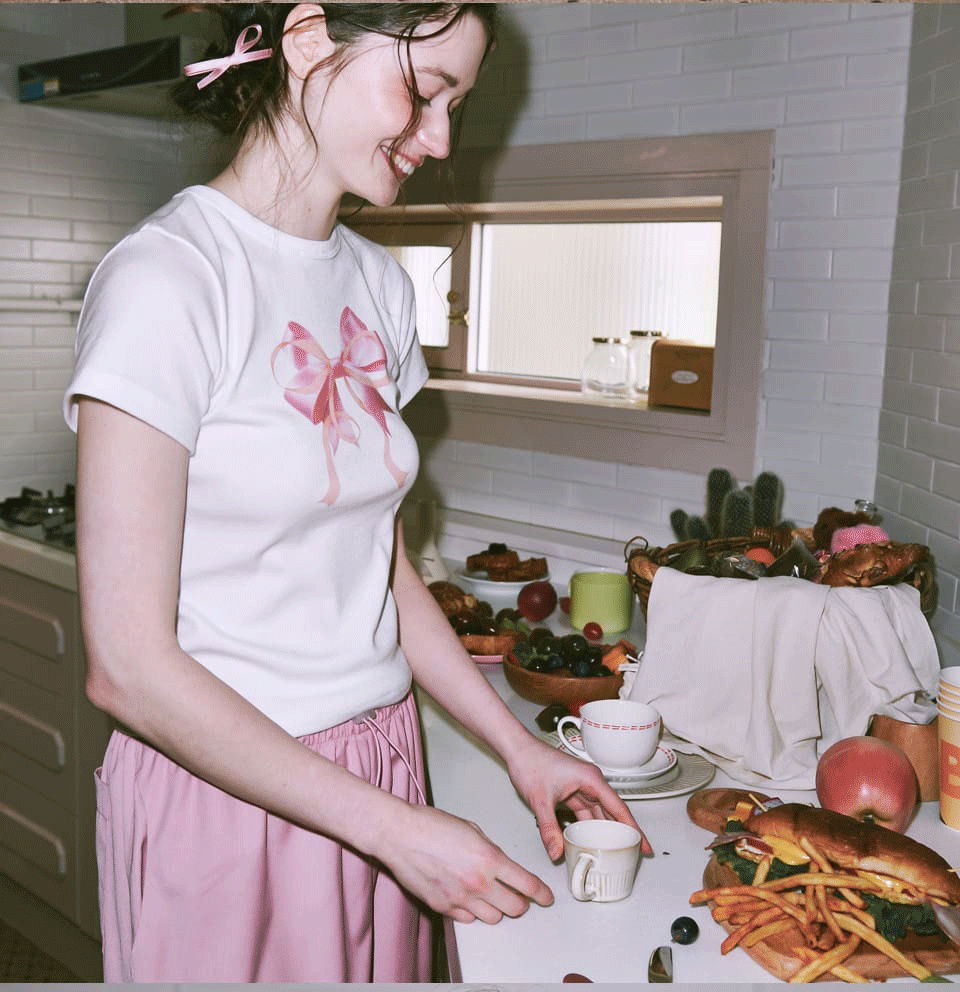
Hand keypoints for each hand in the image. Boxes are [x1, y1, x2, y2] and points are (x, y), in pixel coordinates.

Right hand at [377, 803, 553, 923]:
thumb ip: (490, 850)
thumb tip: (500, 865)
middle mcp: (478, 883)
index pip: (527, 885)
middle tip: (519, 895)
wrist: (400, 834)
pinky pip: (468, 919)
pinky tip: (467, 897)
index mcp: (489, 859)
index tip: (546, 897)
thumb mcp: (472, 829)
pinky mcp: (443, 908)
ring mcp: (460, 899)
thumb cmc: (432, 825)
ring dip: (497, 908)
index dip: (541, 894)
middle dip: (521, 902)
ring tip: (490, 894)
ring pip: (494, 918)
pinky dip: (472, 911)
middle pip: (515, 907)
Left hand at [505, 736, 653, 861]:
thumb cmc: (531, 762)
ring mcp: (580, 786)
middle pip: (612, 811)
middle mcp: (589, 782)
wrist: (517, 750)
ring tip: (613, 850)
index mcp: (590, 779)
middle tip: (634, 852)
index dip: (633, 828)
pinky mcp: (571, 790)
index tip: (643, 843)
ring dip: (605, 830)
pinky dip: (588, 825)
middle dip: (623, 831)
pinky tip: (589, 839)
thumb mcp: (541, 800)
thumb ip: (549, 829)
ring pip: (599, 812)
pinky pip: (585, 811)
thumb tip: (557, 851)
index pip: (618, 807)